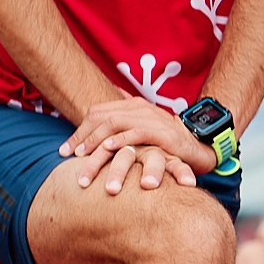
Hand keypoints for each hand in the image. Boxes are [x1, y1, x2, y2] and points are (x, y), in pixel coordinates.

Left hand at [59, 97, 211, 192]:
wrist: (198, 146)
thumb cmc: (166, 142)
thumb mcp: (142, 131)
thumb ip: (122, 126)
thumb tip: (100, 128)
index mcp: (131, 106)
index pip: (97, 113)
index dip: (79, 132)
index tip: (65, 152)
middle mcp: (139, 108)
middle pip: (101, 117)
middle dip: (81, 137)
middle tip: (68, 156)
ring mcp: (150, 118)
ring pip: (114, 124)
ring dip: (95, 141)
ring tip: (83, 157)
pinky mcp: (161, 131)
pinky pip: (136, 132)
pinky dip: (120, 140)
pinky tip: (108, 148)